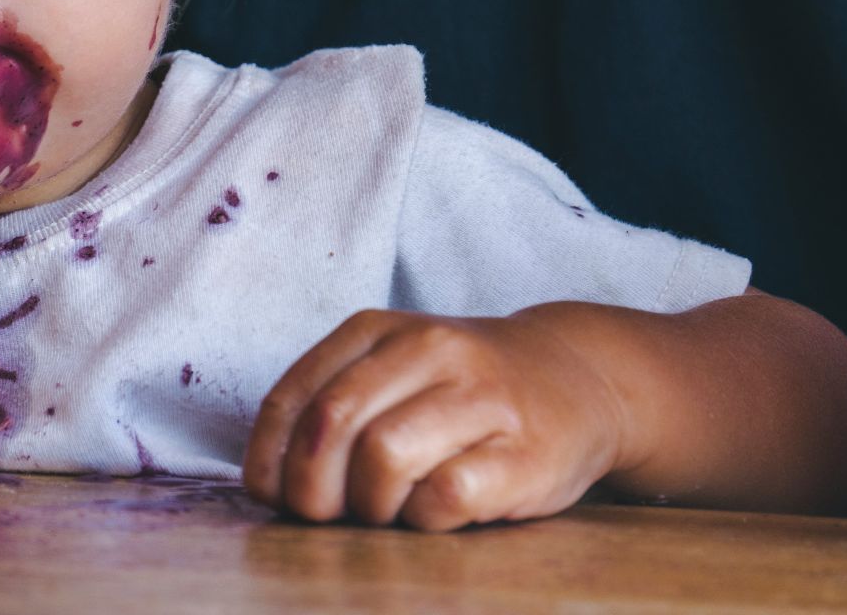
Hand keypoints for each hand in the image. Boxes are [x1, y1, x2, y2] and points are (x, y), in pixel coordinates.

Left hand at [244, 309, 625, 531]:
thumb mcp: (387, 371)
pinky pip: (445, 496)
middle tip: (322, 514)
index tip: (269, 492)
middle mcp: (431, 350)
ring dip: (369, 503)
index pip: (296, 394)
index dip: (269, 455)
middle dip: (310, 487)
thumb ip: (327, 406)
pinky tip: (435, 510)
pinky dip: (424, 518)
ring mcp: (483, 398)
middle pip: (332, 423)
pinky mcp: (524, 454)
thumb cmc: (459, 390)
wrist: (577, 379)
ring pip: (385, 455)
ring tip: (386, 508)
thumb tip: (268, 479)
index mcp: (379, 329)